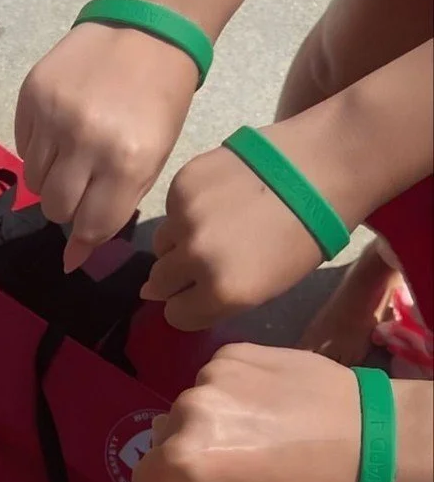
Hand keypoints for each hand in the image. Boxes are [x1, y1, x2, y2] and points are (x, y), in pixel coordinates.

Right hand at [14, 22, 196, 271]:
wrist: (147, 27)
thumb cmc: (159, 101)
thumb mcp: (151, 160)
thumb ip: (114, 210)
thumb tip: (71, 262)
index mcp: (128, 162)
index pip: (90, 225)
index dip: (86, 235)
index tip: (85, 232)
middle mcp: (87, 142)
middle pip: (55, 208)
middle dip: (67, 206)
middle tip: (82, 184)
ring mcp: (55, 117)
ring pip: (33, 182)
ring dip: (50, 178)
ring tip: (72, 152)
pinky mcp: (31, 95)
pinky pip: (21, 148)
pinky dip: (37, 149)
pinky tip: (60, 128)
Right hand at [132, 343, 363, 481]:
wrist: (369, 438)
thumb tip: (179, 477)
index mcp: (182, 461)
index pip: (143, 476)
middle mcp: (185, 412)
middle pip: (166, 434)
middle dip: (190, 446)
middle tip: (237, 455)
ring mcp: (208, 376)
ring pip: (193, 402)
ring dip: (213, 414)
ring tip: (260, 425)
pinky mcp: (232, 351)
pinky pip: (216, 375)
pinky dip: (233, 388)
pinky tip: (268, 399)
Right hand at [141, 122, 358, 330]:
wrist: (323, 167)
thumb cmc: (307, 235)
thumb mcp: (268, 286)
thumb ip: (215, 297)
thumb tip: (159, 295)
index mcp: (222, 292)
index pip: (176, 315)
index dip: (189, 306)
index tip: (202, 293)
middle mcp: (195, 258)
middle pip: (159, 284)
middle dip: (178, 278)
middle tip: (204, 260)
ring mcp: (184, 219)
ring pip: (161, 245)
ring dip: (179, 243)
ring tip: (213, 226)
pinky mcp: (181, 185)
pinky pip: (170, 211)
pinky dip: (186, 211)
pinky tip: (218, 199)